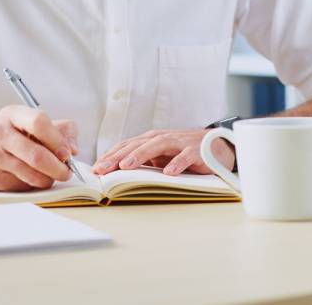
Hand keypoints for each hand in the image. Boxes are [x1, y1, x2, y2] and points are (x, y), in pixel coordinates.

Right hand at [0, 105, 78, 191]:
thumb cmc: (5, 137)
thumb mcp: (28, 123)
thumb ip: (58, 130)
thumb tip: (73, 149)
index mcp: (12, 115)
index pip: (38, 122)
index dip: (57, 140)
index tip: (67, 153)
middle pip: (36, 154)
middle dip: (57, 168)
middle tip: (66, 172)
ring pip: (29, 174)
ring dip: (46, 179)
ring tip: (49, 177)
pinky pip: (18, 186)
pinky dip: (29, 186)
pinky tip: (28, 180)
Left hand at [92, 128, 234, 175]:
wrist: (217, 145)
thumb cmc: (184, 152)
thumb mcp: (161, 156)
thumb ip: (143, 161)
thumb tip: (116, 172)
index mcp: (151, 140)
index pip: (127, 146)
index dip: (110, 156)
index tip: (95, 169)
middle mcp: (162, 138)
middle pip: (136, 145)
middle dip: (117, 156)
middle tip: (102, 169)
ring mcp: (179, 143)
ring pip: (157, 145)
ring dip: (140, 155)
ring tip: (127, 166)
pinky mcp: (196, 151)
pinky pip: (185, 156)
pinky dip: (177, 163)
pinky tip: (168, 172)